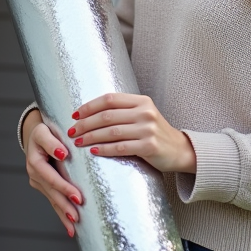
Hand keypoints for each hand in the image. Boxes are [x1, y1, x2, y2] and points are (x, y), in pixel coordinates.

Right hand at [22, 110, 82, 237]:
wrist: (36, 134)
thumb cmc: (43, 132)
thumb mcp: (44, 131)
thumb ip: (51, 142)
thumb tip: (63, 153)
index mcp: (35, 161)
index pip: (51, 178)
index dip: (64, 188)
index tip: (78, 197)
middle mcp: (35, 174)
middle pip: (52, 193)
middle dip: (65, 206)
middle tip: (77, 217)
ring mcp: (39, 182)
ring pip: (53, 200)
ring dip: (63, 214)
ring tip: (74, 228)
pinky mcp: (45, 186)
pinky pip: (54, 200)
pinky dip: (61, 213)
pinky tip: (70, 226)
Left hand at [69, 93, 196, 173]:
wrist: (179, 150)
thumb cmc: (154, 133)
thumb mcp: (142, 115)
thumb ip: (122, 111)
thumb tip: (88, 114)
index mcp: (141, 101)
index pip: (109, 99)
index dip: (89, 106)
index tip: (74, 115)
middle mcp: (145, 112)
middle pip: (107, 116)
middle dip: (85, 123)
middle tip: (71, 131)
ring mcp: (148, 129)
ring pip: (111, 132)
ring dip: (91, 137)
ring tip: (78, 141)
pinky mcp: (149, 146)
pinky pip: (121, 147)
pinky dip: (104, 149)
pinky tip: (93, 151)